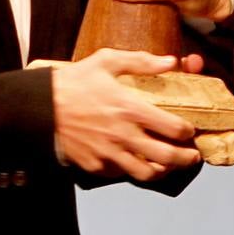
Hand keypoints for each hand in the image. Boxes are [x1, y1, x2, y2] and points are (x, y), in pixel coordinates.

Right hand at [51, 49, 200, 180]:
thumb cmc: (74, 81)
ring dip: (163, 171)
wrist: (41, 106)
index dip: (187, 132)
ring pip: (146, 173)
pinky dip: (132, 170)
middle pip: (166, 156)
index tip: (190, 130)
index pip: (172, 128)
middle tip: (192, 155)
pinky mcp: (95, 165)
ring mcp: (109, 153)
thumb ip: (141, 61)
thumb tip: (170, 61)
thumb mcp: (106, 61)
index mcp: (130, 108)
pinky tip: (136, 161)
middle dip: (185, 158)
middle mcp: (123, 134)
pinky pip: (120, 173)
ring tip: (169, 165)